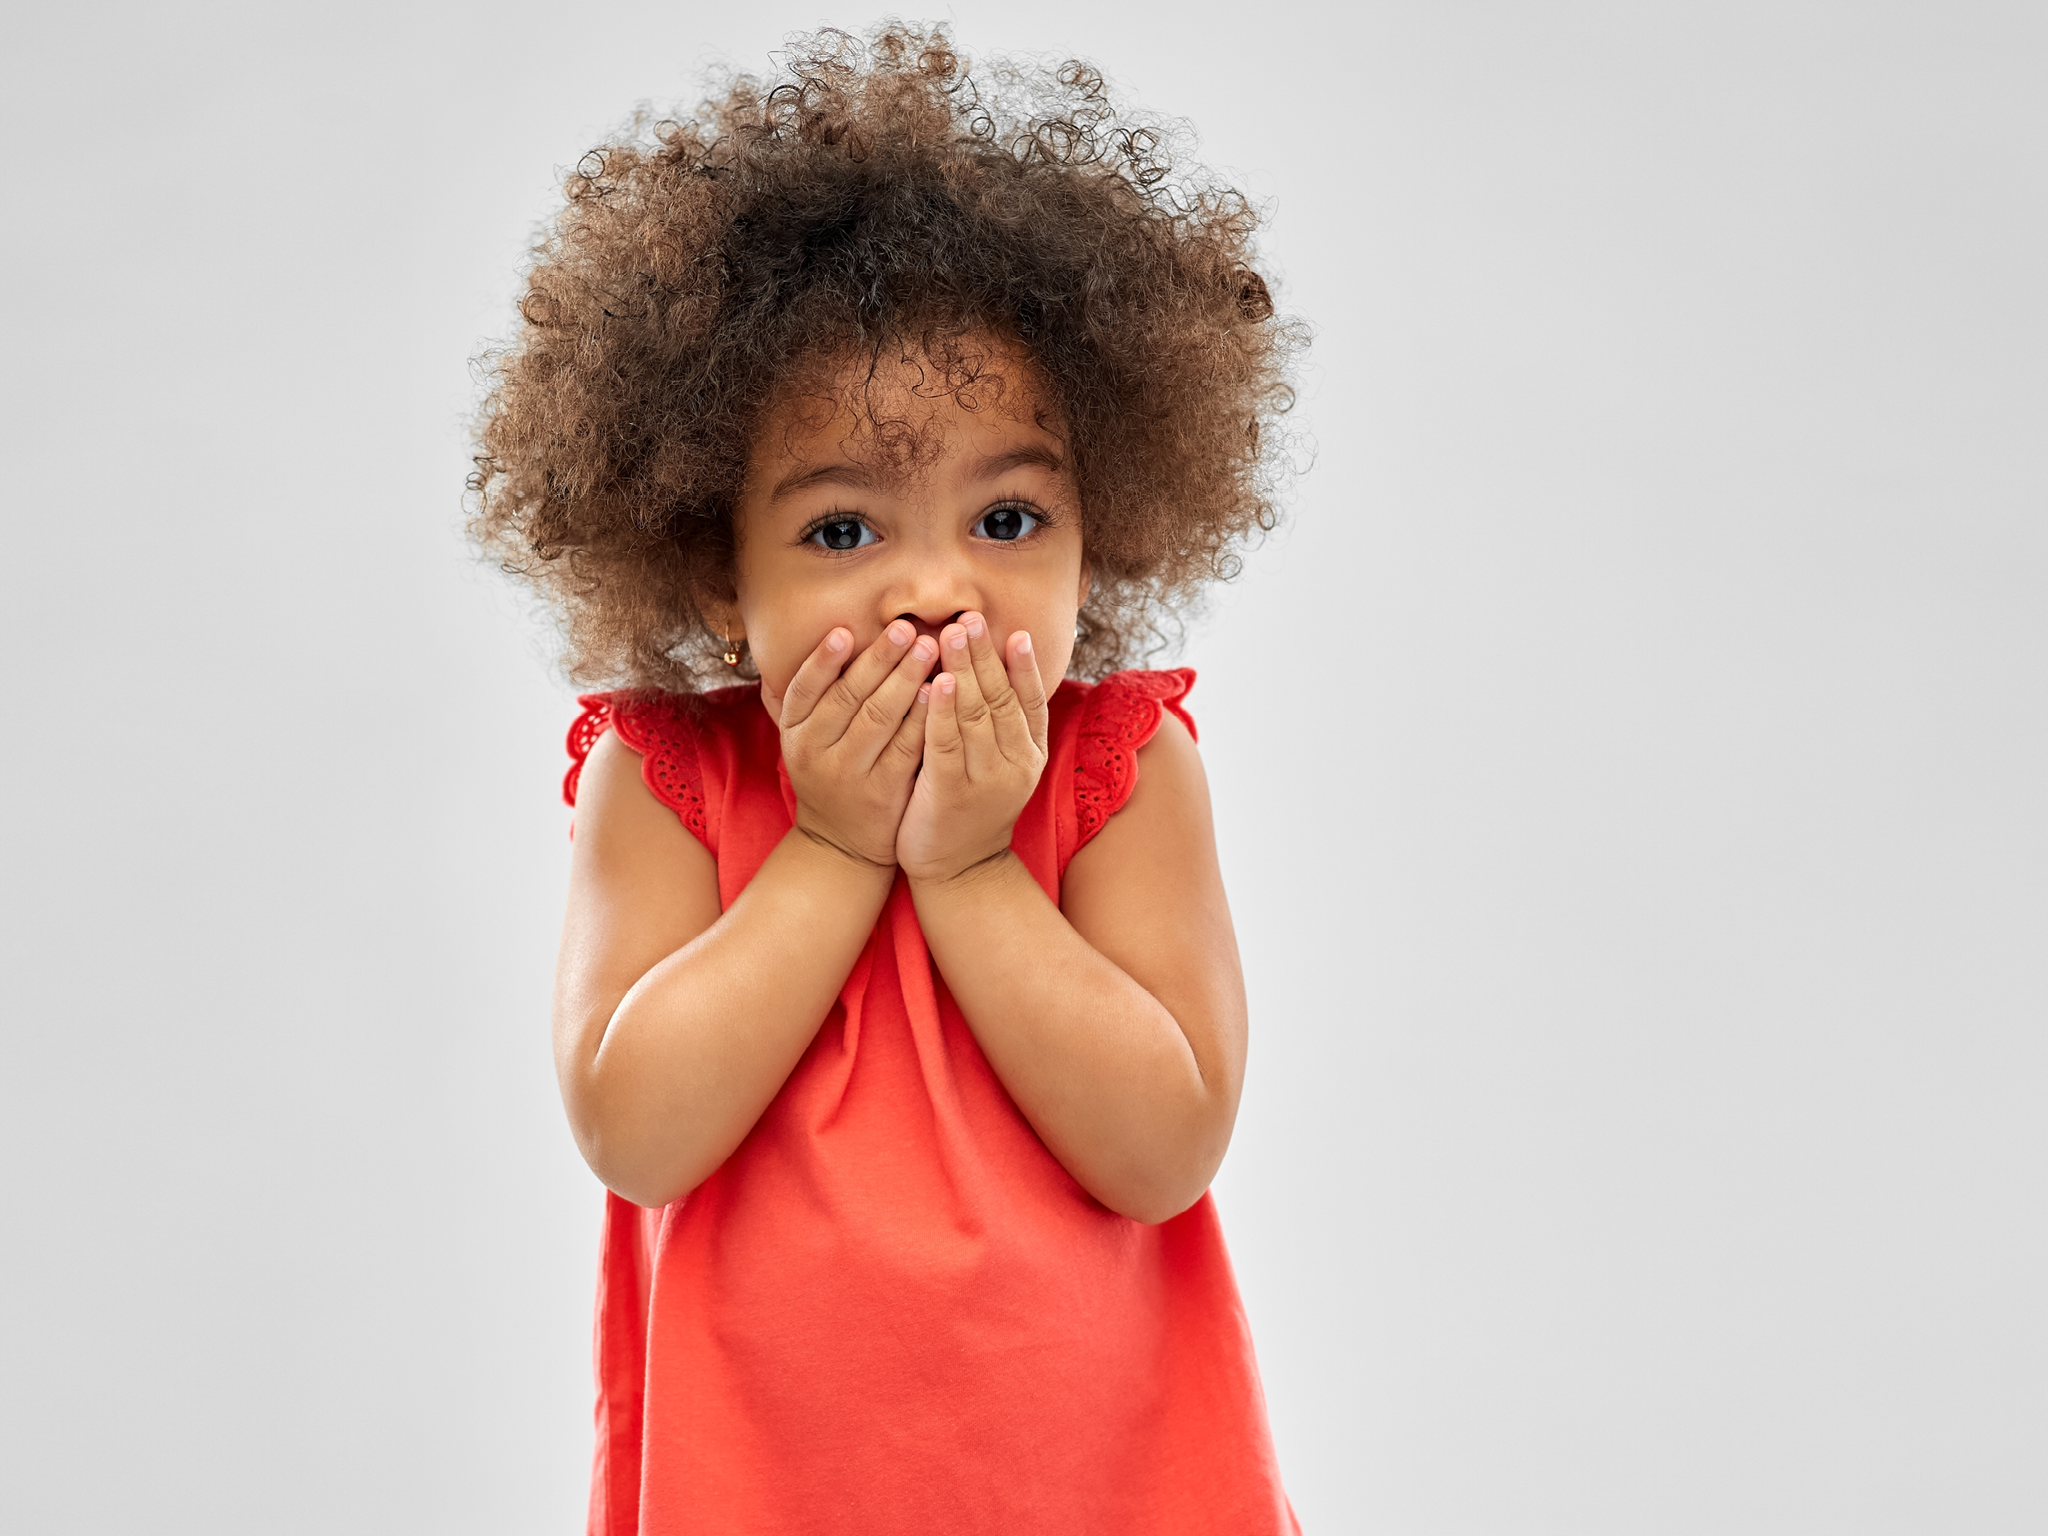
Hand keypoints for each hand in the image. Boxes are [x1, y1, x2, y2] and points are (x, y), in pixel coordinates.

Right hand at [768, 620, 937, 867]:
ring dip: (905, 680)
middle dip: (879, 659)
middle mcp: (814, 752)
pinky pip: (905, 748)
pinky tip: (938, 692)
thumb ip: (821, 697)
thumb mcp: (811, 739)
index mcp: (795, 732)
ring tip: (929, 648)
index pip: (804, 688)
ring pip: (878, 719)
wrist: (841, 845)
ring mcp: (848, 774)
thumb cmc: (832, 773)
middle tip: (906, 628)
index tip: (846, 631)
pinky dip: (922, 718)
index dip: (823, 660)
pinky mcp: (882, 792)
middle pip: (848, 697)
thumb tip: (841, 633)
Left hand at [896, 612, 1049, 883]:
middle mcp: (1015, 764)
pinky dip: (941, 711)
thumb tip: (994, 668)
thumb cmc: (973, 808)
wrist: (960, 872)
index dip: (1023, 665)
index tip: (1014, 630)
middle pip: (1000, 698)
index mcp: (1030, 754)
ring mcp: (985, 780)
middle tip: (969, 617)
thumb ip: (1001, 723)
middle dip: (984, 655)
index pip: (1031, 700)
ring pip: (976, 715)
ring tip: (951, 634)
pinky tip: (935, 682)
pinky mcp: (951, 794)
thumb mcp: (1001, 765)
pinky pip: (946, 744)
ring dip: (963, 670)